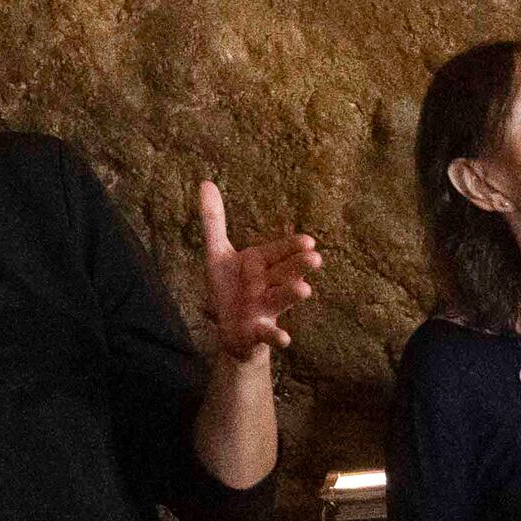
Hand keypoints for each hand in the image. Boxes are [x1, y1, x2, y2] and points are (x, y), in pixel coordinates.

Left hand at [197, 182, 320, 359]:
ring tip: (304, 289)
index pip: (278, 251)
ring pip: (279, 300)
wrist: (231, 331)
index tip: (308, 241)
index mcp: (260, 264)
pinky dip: (276, 337)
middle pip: (284, 273)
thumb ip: (214, 220)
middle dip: (298, 266)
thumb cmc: (229, 288)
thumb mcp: (216, 253)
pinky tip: (284, 339)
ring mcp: (264, 309)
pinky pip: (268, 334)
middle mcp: (267, 285)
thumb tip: (205, 181)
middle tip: (316, 258)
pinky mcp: (257, 333)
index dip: (291, 247)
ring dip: (291, 295)